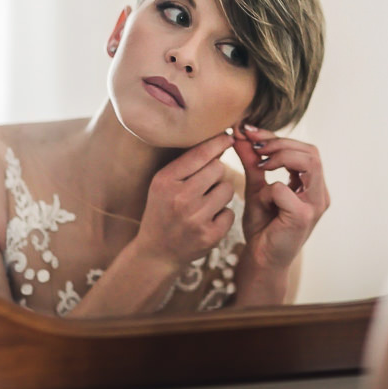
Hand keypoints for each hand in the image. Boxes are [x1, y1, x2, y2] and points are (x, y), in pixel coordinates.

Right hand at [133, 132, 236, 269]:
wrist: (157, 252)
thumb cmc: (163, 210)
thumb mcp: (164, 184)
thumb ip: (188, 163)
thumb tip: (220, 140)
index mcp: (165, 181)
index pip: (200, 154)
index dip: (218, 142)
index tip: (228, 136)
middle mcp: (180, 198)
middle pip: (218, 169)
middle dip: (215, 174)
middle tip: (204, 185)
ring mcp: (195, 219)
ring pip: (227, 189)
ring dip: (221, 194)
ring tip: (204, 203)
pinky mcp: (209, 236)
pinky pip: (230, 212)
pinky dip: (222, 215)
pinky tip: (208, 220)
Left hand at [232, 124, 329, 270]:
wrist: (261, 260)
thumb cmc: (263, 227)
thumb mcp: (256, 188)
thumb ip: (252, 162)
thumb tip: (240, 134)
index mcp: (312, 186)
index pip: (304, 149)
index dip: (277, 136)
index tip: (249, 131)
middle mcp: (319, 194)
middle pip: (311, 151)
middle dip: (280, 143)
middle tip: (254, 145)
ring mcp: (315, 206)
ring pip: (309, 162)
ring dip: (280, 157)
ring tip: (260, 165)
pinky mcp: (303, 217)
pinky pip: (284, 189)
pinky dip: (268, 190)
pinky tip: (261, 201)